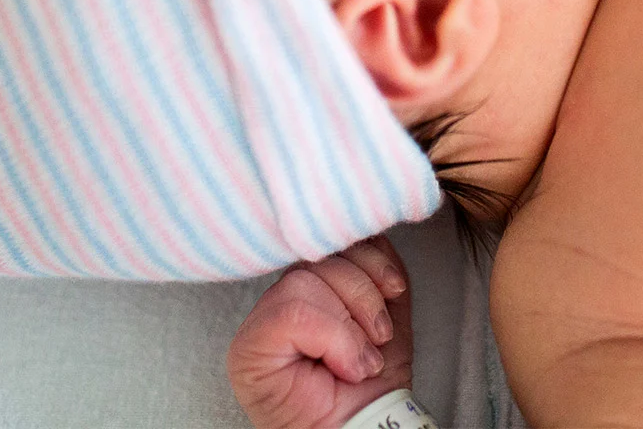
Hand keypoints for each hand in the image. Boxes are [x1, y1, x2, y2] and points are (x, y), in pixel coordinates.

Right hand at [227, 237, 414, 428]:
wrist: (367, 428)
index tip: (394, 288)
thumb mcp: (385, 311)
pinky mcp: (248, 347)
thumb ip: (375, 271)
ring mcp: (258, 324)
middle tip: (378, 338)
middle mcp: (276, 303)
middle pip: (317, 258)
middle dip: (363, 295)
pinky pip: (294, 311)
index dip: (367, 257)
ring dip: (349, 324)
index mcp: (306, 290)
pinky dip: (333, 338)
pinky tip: (343, 366)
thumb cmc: (373, 386)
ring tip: (359, 359)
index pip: (328, 243)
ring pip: (304, 280)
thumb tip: (372, 232)